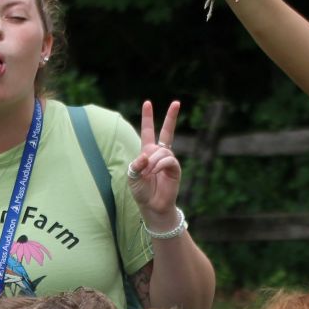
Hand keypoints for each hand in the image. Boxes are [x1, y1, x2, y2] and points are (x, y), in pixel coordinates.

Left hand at [127, 100, 182, 221]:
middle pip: (167, 132)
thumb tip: (147, 155)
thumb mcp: (132, 176)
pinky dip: (159, 165)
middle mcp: (159, 154)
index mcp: (147, 153)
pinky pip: (168, 160)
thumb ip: (136, 164)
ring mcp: (168, 161)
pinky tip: (154, 172)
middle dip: (171, 117)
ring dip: (153, 161)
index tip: (147, 103)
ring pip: (162, 151)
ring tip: (148, 173)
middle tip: (177, 102)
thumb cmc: (141, 192)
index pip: (148, 131)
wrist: (152, 206)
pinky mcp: (175, 169)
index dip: (147, 118)